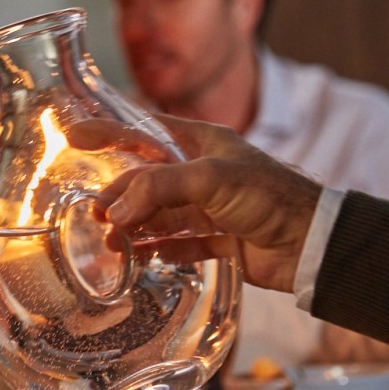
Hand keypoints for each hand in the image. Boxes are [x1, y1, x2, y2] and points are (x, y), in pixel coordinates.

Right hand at [96, 114, 322, 292]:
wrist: (313, 243)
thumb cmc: (269, 196)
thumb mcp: (210, 178)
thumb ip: (158, 189)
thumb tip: (114, 211)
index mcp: (201, 143)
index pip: (145, 131)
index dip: (110, 133)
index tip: (74, 137)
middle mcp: (202, 173)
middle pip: (146, 180)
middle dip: (117, 196)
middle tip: (93, 213)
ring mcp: (209, 208)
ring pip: (158, 215)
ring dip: (132, 227)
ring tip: (110, 242)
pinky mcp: (218, 240)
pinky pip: (178, 244)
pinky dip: (158, 251)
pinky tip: (140, 258)